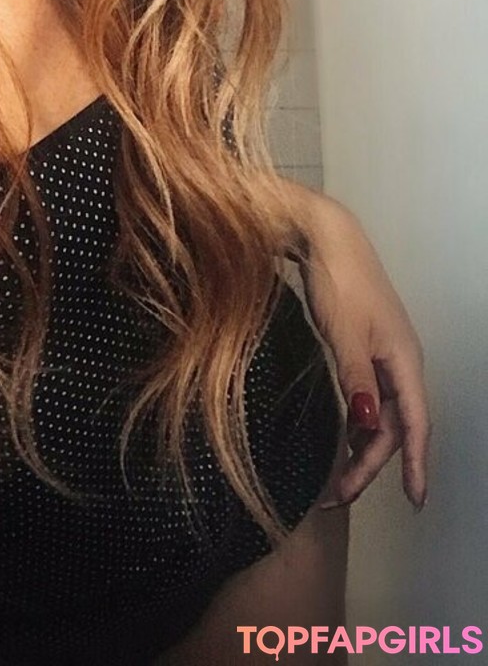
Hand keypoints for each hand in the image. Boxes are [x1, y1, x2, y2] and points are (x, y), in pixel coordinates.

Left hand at [284, 184, 430, 511]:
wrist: (325, 236)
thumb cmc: (338, 280)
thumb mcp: (344, 333)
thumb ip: (355, 380)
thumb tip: (366, 426)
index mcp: (403, 360)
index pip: (414, 425)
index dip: (414, 465)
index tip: (414, 502)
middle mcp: (399, 361)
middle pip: (393, 426)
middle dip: (370, 466)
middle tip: (339, 497)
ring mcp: (382, 352)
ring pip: (380, 412)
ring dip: (362, 446)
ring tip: (338, 478)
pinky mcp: (363, 344)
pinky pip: (368, 394)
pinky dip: (357, 421)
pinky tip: (345, 435)